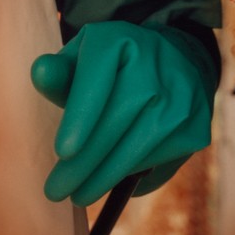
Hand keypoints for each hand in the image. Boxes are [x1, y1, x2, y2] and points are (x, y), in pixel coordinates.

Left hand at [30, 21, 212, 206]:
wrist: (176, 63)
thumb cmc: (115, 66)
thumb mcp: (84, 59)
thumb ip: (60, 72)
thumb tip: (40, 72)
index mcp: (119, 39)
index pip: (97, 79)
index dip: (80, 116)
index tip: (61, 151)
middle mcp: (155, 64)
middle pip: (115, 120)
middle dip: (83, 161)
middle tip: (55, 190)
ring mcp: (181, 97)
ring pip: (136, 146)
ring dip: (103, 177)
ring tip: (76, 195)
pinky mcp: (195, 127)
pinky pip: (155, 158)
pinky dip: (127, 174)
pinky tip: (105, 182)